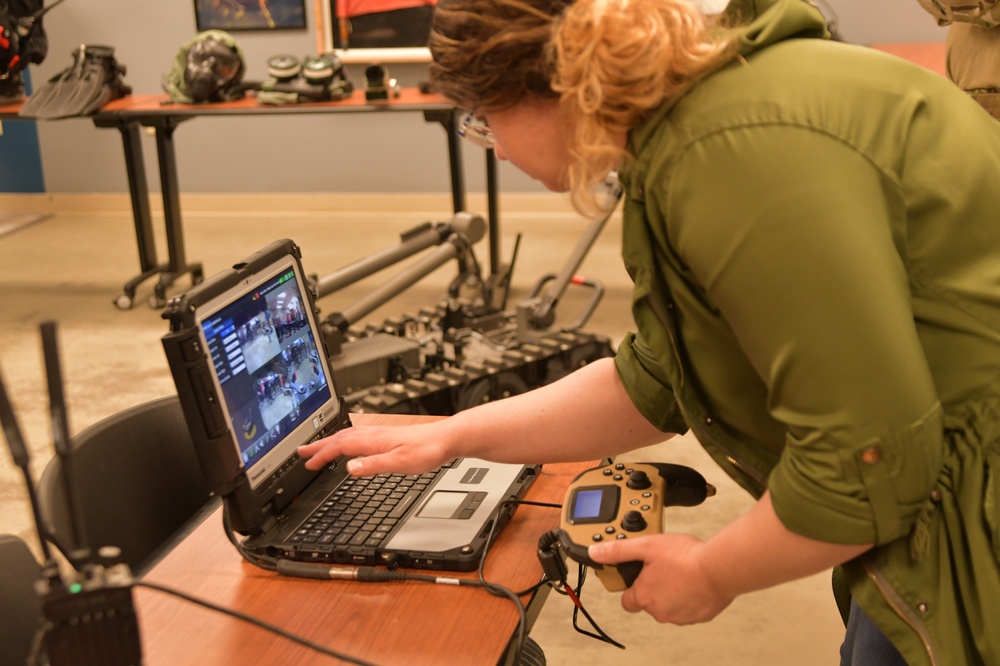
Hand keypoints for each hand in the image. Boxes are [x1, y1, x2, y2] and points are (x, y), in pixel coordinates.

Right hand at [297, 423, 450, 475]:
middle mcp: (375, 434)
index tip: (307, 463)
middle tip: (301, 452)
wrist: (447, 438)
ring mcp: (381, 433)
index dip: (322, 454)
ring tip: (319, 447)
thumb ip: (374, 465)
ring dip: (331, 441)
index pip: (340, 446)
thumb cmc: (428, 450)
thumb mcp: (400, 463)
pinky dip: (346, 439)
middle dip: (319, 445)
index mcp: (373, 440)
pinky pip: (359, 435)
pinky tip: (351, 444)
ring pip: (349, 435)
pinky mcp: (389, 435)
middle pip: (340, 437)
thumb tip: (349, 468)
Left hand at [588, 533, 733, 624]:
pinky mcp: (698, 617)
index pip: (626, 600)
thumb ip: (619, 551)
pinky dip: (689, 597)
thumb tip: (596, 552)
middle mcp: (659, 611)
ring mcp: (679, 616)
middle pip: (648, 602)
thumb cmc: (685, 558)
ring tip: (680, 571)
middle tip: (662, 567)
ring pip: (668, 606)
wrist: (718, 569)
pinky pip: (688, 608)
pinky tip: (693, 581)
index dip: (630, 586)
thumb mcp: (646, 545)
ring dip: (671, 592)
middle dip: (653, 586)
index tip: (636, 575)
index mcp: (644, 596)